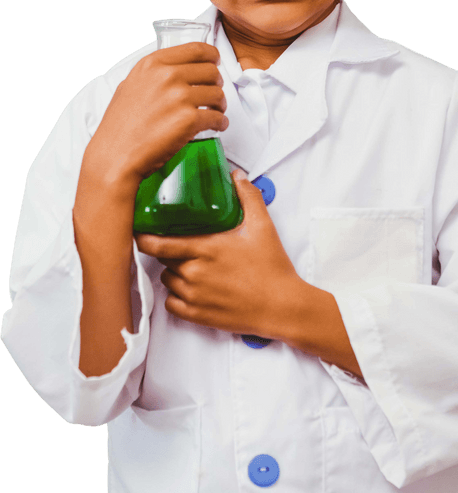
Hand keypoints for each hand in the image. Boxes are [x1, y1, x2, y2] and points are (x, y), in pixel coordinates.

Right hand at [84, 41, 227, 187]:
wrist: (115, 156)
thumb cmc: (120, 127)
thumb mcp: (130, 87)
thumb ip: (153, 75)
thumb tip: (174, 72)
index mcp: (152, 64)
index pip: (195, 49)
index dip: (212, 56)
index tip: (215, 61)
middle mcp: (167, 76)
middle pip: (211, 71)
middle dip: (217, 84)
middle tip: (214, 94)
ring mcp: (179, 97)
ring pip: (217, 94)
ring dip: (220, 105)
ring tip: (215, 112)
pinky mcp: (188, 120)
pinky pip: (217, 117)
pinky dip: (221, 123)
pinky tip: (217, 126)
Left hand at [135, 171, 302, 336]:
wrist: (281, 306)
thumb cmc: (272, 269)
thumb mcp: (262, 227)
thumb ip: (248, 197)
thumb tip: (237, 177)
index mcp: (205, 249)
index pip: (158, 244)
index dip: (144, 238)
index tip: (141, 232)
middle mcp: (194, 273)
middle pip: (164, 260)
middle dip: (169, 253)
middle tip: (182, 249)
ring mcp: (194, 296)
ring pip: (167, 281)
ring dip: (173, 274)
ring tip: (191, 268)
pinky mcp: (197, 315)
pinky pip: (171, 304)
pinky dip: (176, 297)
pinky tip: (190, 290)